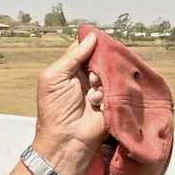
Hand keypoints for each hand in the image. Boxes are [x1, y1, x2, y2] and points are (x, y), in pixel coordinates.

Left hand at [33, 33, 106, 174]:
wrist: (68, 139)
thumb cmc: (54, 110)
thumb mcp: (54, 78)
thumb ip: (71, 56)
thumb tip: (91, 36)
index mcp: (70, 68)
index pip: (85, 47)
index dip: (91, 43)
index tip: (96, 41)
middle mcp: (88, 75)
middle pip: (102, 56)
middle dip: (99, 62)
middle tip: (90, 75)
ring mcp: (103, 86)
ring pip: (112, 69)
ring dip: (102, 78)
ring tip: (92, 91)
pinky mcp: (115, 98)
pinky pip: (119, 85)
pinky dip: (108, 91)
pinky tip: (97, 102)